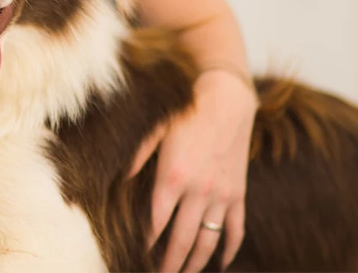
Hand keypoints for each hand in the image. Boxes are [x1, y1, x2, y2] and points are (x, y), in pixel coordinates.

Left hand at [128, 69, 257, 271]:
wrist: (226, 100)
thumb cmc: (185, 113)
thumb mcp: (154, 130)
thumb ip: (136, 157)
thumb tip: (119, 179)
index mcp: (172, 178)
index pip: (155, 223)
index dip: (145, 244)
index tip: (136, 257)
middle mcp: (198, 192)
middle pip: (182, 240)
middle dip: (169, 264)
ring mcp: (221, 195)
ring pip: (208, 241)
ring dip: (196, 263)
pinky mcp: (238, 193)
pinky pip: (235, 229)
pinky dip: (229, 248)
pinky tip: (221, 263)